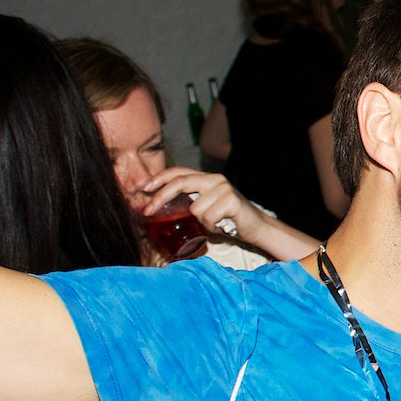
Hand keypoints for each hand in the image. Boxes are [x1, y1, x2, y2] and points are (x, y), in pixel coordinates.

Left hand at [141, 167, 262, 238]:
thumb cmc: (228, 220)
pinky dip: (213, 227)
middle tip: (148, 211)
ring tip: (215, 223)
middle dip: (160, 197)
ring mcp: (223, 188)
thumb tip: (159, 209)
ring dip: (202, 222)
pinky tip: (223, 225)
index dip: (158, 179)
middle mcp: (214, 179)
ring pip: (195, 209)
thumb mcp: (205, 208)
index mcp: (206, 179)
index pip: (178, 172)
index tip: (143, 188)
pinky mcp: (231, 200)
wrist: (256, 227)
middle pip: (180, 182)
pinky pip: (208, 217)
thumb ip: (189, 203)